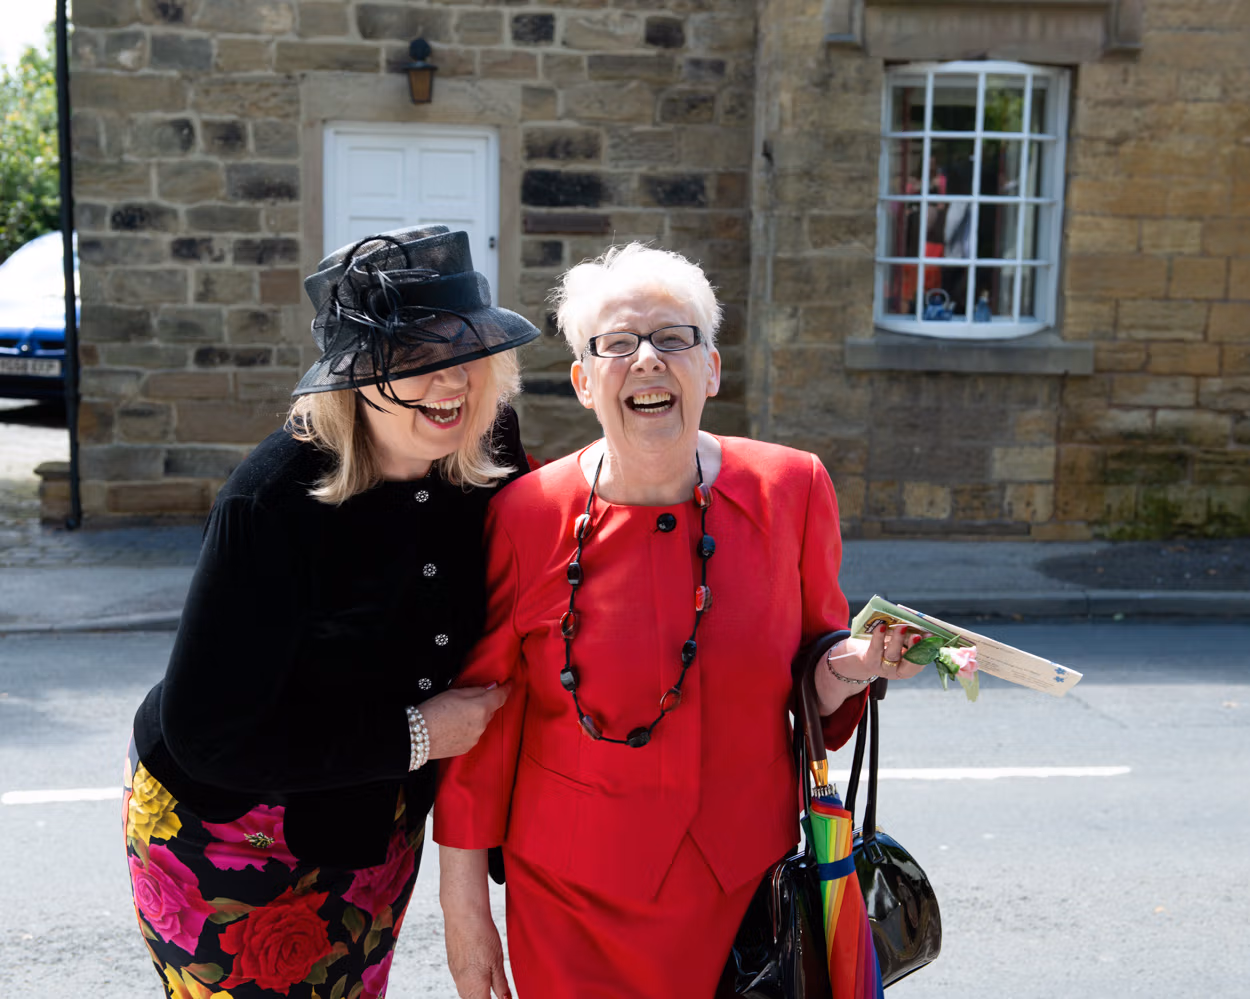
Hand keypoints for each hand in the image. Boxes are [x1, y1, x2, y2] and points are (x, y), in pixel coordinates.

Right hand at [421, 683, 511, 759]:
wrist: (417, 736)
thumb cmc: (433, 711)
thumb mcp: (455, 692)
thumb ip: (477, 690)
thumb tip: (491, 688)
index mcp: (481, 708)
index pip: (501, 697)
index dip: (506, 689)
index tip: (509, 684)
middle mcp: (482, 725)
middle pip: (490, 710)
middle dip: (484, 704)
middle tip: (468, 700)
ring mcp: (476, 738)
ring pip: (482, 723)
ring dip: (475, 718)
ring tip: (455, 715)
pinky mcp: (467, 747)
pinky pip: (473, 734)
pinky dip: (468, 729)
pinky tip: (453, 727)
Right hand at [445, 907, 510, 998]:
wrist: (464, 915)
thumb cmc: (482, 936)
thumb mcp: (498, 963)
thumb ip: (501, 985)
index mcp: (475, 988)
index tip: (503, 997)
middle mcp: (462, 984)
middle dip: (485, 998)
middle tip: (498, 992)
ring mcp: (455, 974)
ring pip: (466, 992)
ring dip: (477, 992)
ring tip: (489, 984)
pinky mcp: (452, 963)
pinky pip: (461, 980)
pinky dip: (470, 981)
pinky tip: (477, 971)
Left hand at [815, 622, 930, 713]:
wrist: (863, 655)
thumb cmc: (888, 646)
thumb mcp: (900, 644)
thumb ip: (909, 637)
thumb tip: (920, 623)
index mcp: (910, 667)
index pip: (922, 660)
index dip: (928, 649)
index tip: (931, 636)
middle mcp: (898, 671)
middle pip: (908, 661)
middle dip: (914, 647)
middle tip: (917, 635)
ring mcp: (883, 668)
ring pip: (892, 654)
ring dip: (897, 640)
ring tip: (901, 627)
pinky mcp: (870, 661)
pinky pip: (875, 649)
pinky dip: (879, 637)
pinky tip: (881, 626)